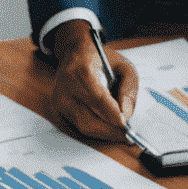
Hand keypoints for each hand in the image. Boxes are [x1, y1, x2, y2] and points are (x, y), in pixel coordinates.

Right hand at [47, 21, 137, 140]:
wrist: (75, 53)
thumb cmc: (100, 59)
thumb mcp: (124, 66)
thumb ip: (129, 88)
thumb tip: (126, 113)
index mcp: (81, 69)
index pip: (96, 97)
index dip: (111, 113)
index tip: (125, 124)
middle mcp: (66, 86)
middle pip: (87, 118)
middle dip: (109, 130)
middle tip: (127, 135)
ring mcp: (59, 98)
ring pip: (82, 126)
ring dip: (103, 134)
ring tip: (120, 134)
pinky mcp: (58, 108)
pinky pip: (78, 127)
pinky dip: (95, 132)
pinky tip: (108, 130)